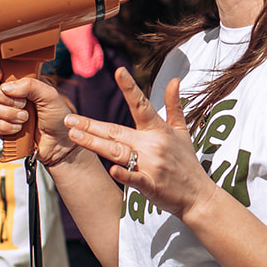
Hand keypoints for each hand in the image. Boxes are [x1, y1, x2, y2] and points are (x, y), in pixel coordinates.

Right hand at [0, 57, 80, 166]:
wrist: (60, 144)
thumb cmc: (59, 117)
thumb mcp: (50, 95)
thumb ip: (30, 85)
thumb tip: (6, 87)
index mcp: (21, 81)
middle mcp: (11, 94)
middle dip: (3, 96)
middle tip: (23, 103)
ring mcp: (5, 111)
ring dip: (8, 113)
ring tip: (25, 118)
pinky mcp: (3, 128)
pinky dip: (7, 127)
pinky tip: (20, 129)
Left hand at [65, 70, 218, 219]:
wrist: (198, 195)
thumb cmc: (186, 162)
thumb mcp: (182, 131)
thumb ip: (174, 105)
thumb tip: (173, 79)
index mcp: (158, 130)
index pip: (141, 105)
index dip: (130, 88)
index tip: (119, 71)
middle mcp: (152, 145)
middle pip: (117, 132)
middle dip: (91, 125)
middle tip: (69, 119)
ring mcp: (151, 165)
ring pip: (117, 152)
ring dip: (95, 143)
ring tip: (74, 136)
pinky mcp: (151, 185)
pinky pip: (134, 178)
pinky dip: (124, 174)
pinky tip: (111, 170)